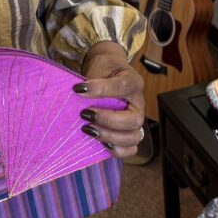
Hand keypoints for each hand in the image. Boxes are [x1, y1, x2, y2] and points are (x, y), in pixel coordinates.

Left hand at [75, 41, 145, 158]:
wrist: (109, 71)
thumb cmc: (104, 70)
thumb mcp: (99, 67)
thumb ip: (93, 81)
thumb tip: (79, 94)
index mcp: (134, 82)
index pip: (122, 87)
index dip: (100, 90)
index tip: (79, 89)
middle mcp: (139, 103)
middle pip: (134, 120)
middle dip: (108, 120)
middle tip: (85, 114)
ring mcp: (135, 120)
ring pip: (133, 137)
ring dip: (110, 136)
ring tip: (89, 129)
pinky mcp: (129, 133)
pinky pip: (129, 149)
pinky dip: (116, 149)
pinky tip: (100, 142)